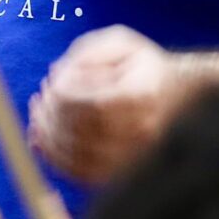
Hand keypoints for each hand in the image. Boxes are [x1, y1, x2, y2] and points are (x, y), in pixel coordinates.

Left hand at [29, 25, 178, 184]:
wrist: (180, 98)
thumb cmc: (142, 66)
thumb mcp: (120, 43)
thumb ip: (86, 55)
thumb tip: (56, 76)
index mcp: (145, 95)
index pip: (94, 105)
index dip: (62, 96)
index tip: (50, 83)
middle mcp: (144, 131)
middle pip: (83, 133)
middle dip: (50, 115)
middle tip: (40, 98)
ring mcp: (136, 156)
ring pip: (78, 156)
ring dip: (47, 136)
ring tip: (38, 115)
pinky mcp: (124, 173)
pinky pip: (82, 174)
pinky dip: (56, 158)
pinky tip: (41, 139)